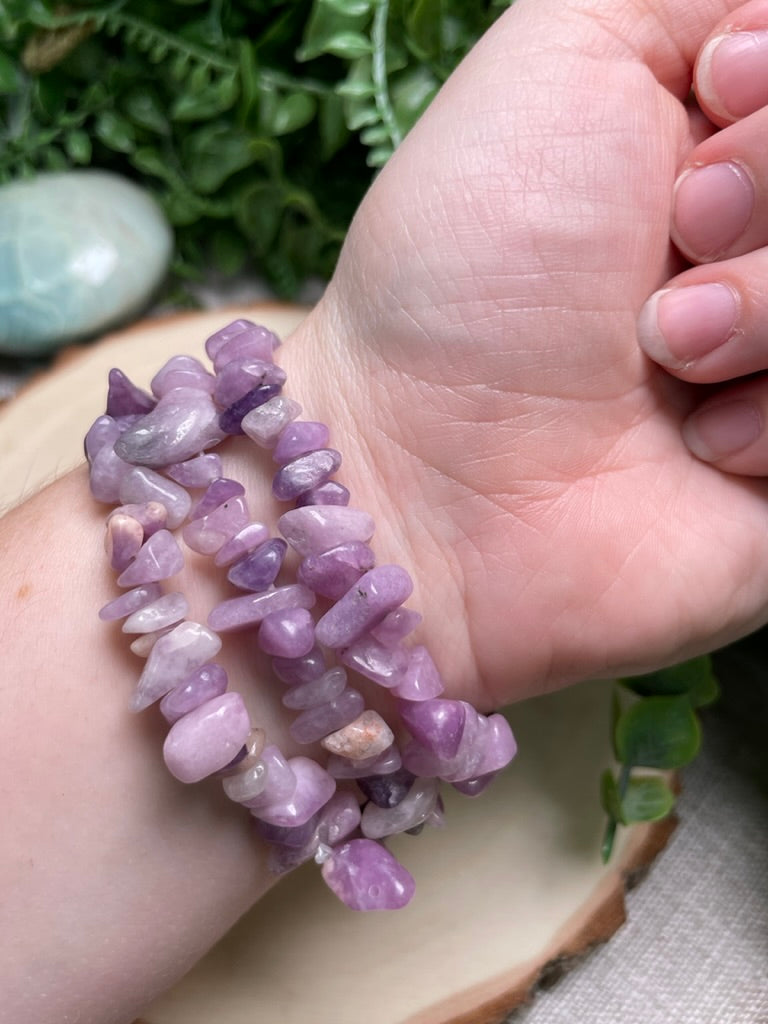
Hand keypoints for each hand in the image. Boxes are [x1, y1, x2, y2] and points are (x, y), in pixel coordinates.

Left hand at [289, 0, 767, 705]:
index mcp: (724, 141)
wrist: (429, 470)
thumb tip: (763, 27)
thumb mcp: (564, 54)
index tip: (713, 91)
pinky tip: (698, 440)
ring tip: (666, 347)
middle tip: (674, 233)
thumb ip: (686, 2)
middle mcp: (761, 253)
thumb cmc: (471, 265)